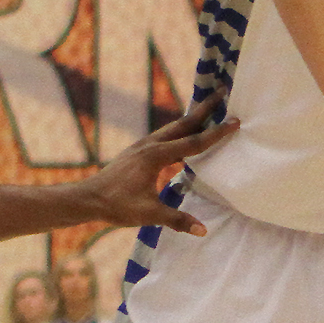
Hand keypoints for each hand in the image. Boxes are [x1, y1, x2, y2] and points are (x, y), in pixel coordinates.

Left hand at [82, 93, 237, 234]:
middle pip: (184, 123)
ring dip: (192, 117)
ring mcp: (143, 145)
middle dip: (205, 108)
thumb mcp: (149, 214)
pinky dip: (180, 130)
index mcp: (156, 156)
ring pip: (173, 127)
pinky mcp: (138, 151)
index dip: (217, 133)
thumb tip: (203, 230)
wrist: (88, 198)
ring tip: (208, 108)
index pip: (194, 142)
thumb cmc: (117, 205)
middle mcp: (150, 144)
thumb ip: (177, 220)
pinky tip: (183, 136)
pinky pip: (165, 135)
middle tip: (223, 92)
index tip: (235, 121)